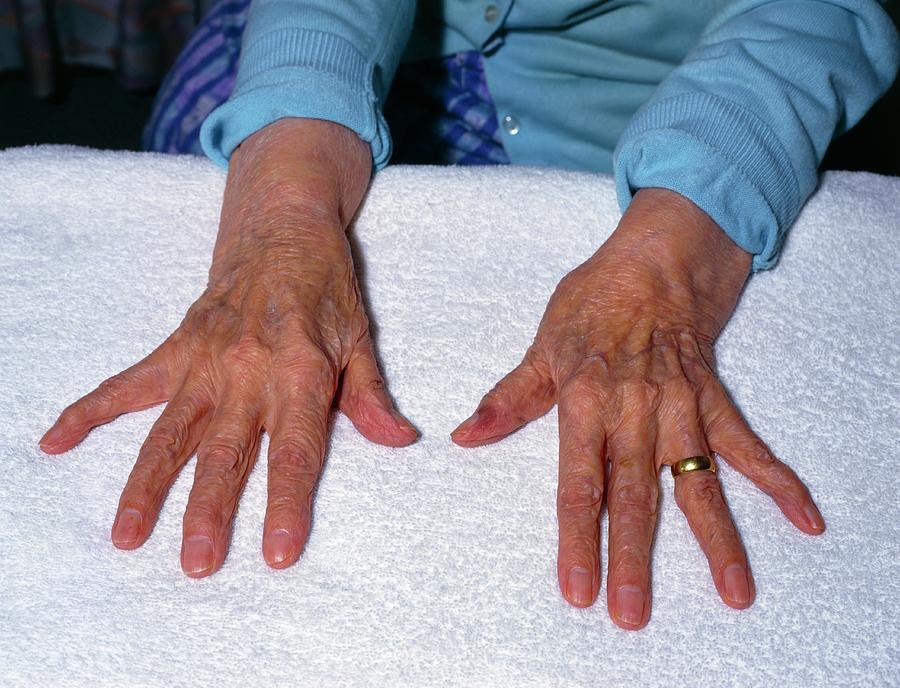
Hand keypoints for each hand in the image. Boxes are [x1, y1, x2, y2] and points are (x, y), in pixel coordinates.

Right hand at [39, 119, 416, 576]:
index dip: (287, 503)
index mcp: (301, 371)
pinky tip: (56, 442)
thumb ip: (372, 396)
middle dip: (209, 510)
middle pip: (226, 451)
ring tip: (128, 536)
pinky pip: (127, 383)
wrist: (282, 228)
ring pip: (170, 431)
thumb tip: (401, 441)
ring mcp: (205, 359)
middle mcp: (248, 370)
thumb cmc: (326, 287)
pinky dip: (89, 411)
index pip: (296, 449)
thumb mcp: (359, 337)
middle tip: (197, 564)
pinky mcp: (176, 347)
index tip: (277, 553)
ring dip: (147, 485)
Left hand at [451, 188, 824, 628]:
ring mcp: (680, 407)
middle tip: (633, 614)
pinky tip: (804, 519)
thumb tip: (465, 436)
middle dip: (633, 558)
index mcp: (584, 401)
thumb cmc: (592, 303)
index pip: (578, 483)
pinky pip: (747, 445)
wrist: (654, 261)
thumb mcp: (541, 346)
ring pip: (697, 481)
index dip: (577, 540)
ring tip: (733, 592)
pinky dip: (777, 480)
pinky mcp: (713, 400)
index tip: (578, 589)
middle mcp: (634, 410)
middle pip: (635, 494)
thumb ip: (509, 399)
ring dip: (715, 539)